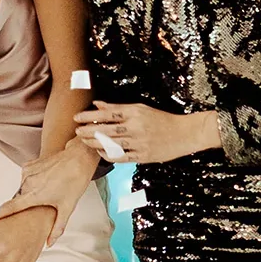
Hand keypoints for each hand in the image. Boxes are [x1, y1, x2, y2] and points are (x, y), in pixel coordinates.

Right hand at [2, 140, 99, 225]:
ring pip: (21, 189)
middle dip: (22, 206)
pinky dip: (31, 182)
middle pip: (17, 200)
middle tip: (36, 207)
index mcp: (34, 195)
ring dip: (28, 194)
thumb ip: (57, 227)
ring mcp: (27, 172)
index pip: (9, 208)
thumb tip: (50, 242)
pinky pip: (25, 178)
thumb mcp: (67, 208)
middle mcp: (27, 183)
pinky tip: (45, 182)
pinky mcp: (29, 164)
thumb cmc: (74, 180)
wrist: (79, 158)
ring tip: (46, 192)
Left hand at [78, 102, 220, 166]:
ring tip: (84, 142)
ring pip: (111, 144)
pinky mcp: (143, 156)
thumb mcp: (141, 109)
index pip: (107, 114)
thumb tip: (98, 104)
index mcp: (135, 113)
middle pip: (106, 130)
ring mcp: (139, 143)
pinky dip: (108, 155)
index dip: (90, 116)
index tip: (77, 118)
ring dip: (95, 143)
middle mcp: (136, 127)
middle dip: (88, 131)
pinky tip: (100, 152)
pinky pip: (121, 157)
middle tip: (76, 132)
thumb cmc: (162, 120)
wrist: (184, 134)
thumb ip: (118, 108)